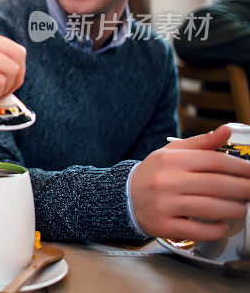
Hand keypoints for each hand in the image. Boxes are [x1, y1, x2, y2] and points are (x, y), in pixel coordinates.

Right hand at [131, 126, 249, 239]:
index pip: (214, 161)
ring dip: (234, 209)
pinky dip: (215, 229)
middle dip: (243, 189)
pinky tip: (222, 224)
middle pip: (216, 185)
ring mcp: (165, 204)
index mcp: (171, 160)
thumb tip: (226, 131)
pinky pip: (198, 230)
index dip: (240, 167)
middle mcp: (167, 181)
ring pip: (211, 208)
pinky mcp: (164, 225)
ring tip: (241, 207)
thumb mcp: (171, 153)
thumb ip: (201, 143)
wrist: (123, 197)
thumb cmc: (153, 174)